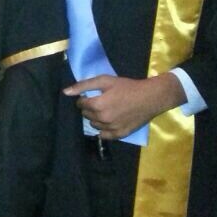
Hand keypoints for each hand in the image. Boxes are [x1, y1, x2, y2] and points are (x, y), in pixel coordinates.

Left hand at [65, 73, 183, 138]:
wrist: (150, 97)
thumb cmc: (127, 86)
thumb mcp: (105, 80)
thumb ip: (83, 85)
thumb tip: (65, 92)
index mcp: (97, 105)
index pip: (80, 104)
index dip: (85, 98)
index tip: (93, 95)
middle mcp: (102, 119)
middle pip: (86, 115)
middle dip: (90, 108)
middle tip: (101, 101)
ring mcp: (111, 128)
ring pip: (94, 125)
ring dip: (96, 118)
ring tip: (107, 110)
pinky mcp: (120, 134)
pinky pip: (104, 135)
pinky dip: (104, 129)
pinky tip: (110, 121)